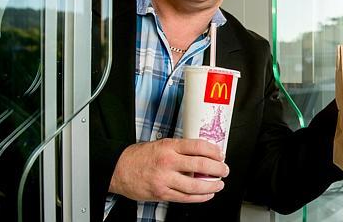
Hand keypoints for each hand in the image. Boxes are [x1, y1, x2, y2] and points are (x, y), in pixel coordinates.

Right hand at [109, 138, 228, 202]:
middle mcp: (168, 162)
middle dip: (218, 169)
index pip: (198, 146)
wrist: (118, 169)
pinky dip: (200, 197)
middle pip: (201, 166)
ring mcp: (165, 179)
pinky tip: (207, 195)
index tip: (220, 154)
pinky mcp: (162, 193)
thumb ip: (181, 149)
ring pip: (195, 185)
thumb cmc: (140, 156)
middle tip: (224, 170)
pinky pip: (185, 197)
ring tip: (219, 184)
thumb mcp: (162, 144)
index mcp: (169, 146)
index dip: (214, 151)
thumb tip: (203, 153)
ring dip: (212, 186)